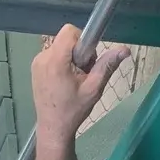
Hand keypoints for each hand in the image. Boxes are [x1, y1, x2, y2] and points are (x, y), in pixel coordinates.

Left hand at [31, 24, 130, 142]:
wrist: (54, 127)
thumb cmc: (74, 110)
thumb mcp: (94, 88)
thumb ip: (107, 66)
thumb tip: (125, 50)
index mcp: (56, 60)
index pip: (69, 31)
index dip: (83, 41)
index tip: (87, 60)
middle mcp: (42, 57)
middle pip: (65, 40)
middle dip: (78, 53)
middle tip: (83, 75)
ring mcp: (36, 62)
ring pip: (60, 48)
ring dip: (70, 59)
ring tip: (74, 80)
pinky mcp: (35, 67)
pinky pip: (52, 55)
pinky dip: (61, 63)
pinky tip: (64, 81)